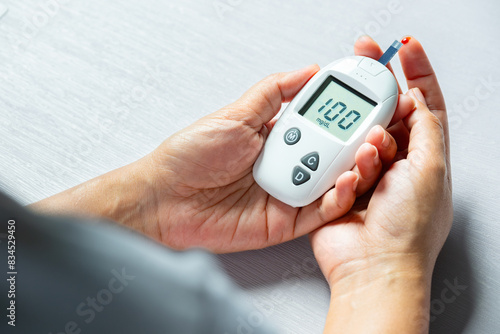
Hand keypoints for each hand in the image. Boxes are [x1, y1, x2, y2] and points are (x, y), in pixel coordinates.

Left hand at [141, 64, 412, 251]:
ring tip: (365, 150)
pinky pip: (322, 213)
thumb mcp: (236, 114)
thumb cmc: (190, 157)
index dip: (345, 114)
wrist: (165, 199)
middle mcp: (287, 165)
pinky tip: (345, 179)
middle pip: (334, 154)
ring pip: (334, 183)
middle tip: (377, 128)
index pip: (322, 124)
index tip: (367, 100)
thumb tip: (307, 71)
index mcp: (277, 138)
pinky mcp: (287, 223)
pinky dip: (338, 198)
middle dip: (359, 141)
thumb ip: (273, 93)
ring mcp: (289, 194)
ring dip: (355, 168)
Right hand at [310, 36, 451, 332]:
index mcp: (424, 156)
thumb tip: (417, 96)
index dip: (415, 72)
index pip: (422, 104)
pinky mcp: (338, 184)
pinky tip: (353, 180)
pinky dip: (346, 166)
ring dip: (363, 141)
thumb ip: (426, 127)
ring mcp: (365, 173)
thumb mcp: (431, 169)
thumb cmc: (407, 230)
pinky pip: (337, 160)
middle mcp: (395, 162)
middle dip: (377, 91)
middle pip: (385, 113)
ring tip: (370, 157)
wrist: (371, 266)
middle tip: (366, 64)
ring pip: (357, 135)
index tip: (403, 48)